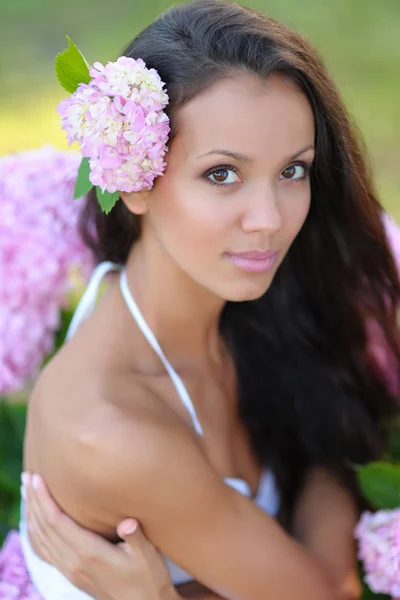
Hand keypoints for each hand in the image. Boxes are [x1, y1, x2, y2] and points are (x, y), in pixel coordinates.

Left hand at [23, 473, 179, 599]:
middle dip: (34, 501)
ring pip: (41, 540)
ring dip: (32, 515)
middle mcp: (74, 563)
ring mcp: (71, 571)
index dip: (45, 499)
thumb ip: (136, 538)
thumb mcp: (147, 557)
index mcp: (89, 553)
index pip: (57, 522)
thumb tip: (128, 523)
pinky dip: (35, 534)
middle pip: (44, 528)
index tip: (38, 479)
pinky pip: (44, 552)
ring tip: (28, 494)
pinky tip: (35, 524)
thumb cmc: (148, 578)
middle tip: (28, 477)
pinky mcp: (72, 575)